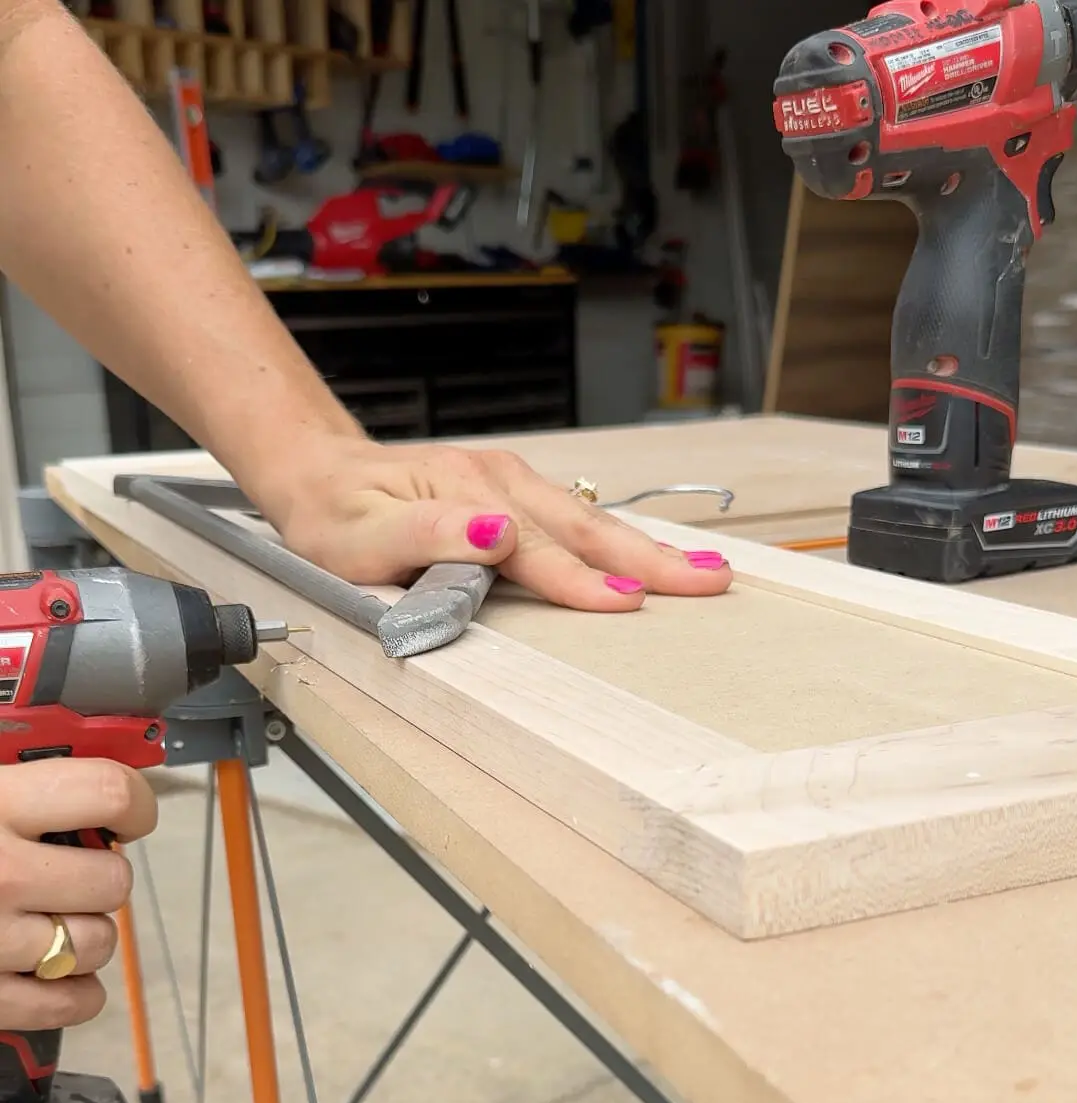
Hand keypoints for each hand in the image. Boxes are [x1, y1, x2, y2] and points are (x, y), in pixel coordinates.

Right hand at [0, 759, 156, 1030]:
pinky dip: (71, 994)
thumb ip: (23, 777)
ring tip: (43, 922)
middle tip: (66, 876)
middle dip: (101, 879)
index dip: (132, 803)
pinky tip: (49, 974)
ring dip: (84, 936)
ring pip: (98, 944)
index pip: (107, 792)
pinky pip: (68, 1003)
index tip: (127, 815)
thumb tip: (108, 775)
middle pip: (114, 880)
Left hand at [255, 433, 734, 613]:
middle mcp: (495, 482)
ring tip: (704, 571)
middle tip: (708, 581)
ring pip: (589, 518)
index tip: (629, 603)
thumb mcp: (357, 537)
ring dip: (647, 548)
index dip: (582, 579)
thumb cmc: (334, 516)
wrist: (317, 474)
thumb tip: (497, 535)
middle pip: (583, 526)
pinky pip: (576, 515)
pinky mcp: (512, 490)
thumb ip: (425, 537)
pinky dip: (620, 538)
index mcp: (464, 496)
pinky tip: (653, 556)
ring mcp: (508, 482)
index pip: (535, 547)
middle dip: (649, 558)